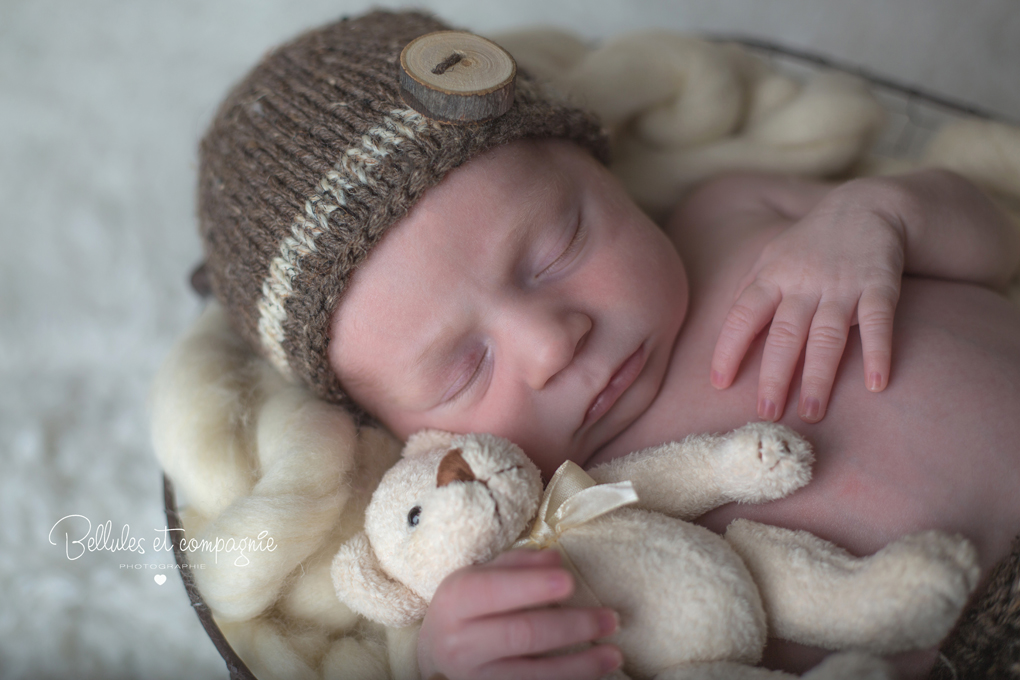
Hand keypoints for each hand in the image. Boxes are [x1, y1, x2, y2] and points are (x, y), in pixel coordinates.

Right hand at [417, 549, 621, 679]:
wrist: (437, 649)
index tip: (570, 582)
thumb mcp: (482, 574)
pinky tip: (593, 674)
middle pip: (521, 635)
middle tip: (610, 619)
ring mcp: (476, 677)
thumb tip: (556, 560)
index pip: (494, 591)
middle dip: (571, 627)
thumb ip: (518, 564)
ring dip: (580, 666)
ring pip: (533, 675)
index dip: (533, 587)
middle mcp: (461, 643)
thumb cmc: (469, 604)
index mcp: (456, 600)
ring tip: (614, 654)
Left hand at [710, 179, 905, 422]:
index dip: (728, 349)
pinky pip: (878, 322)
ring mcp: (843, 285)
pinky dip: (878, 353)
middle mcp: (804, 283)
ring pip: (827, 336)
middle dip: (774, 376)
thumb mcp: (771, 259)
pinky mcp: (880, 285)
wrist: (866, 206)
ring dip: (819, 377)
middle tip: (766, 413)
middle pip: (785, 334)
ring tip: (811, 414)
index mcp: (772, 277)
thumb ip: (748, 293)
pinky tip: (876, 385)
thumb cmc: (809, 244)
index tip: (718, 384)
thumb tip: (722, 334)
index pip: (742, 316)